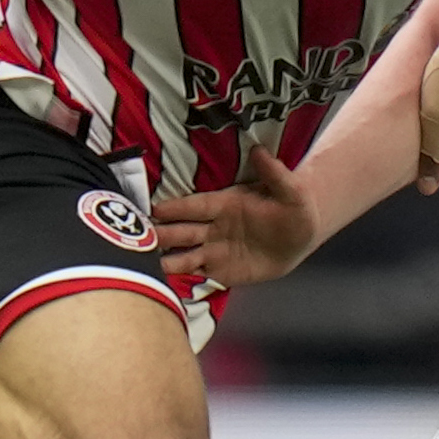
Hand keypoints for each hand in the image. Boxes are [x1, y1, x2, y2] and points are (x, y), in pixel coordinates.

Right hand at [151, 145, 320, 285]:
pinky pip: (198, 276)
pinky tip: (164, 287)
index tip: (153, 209)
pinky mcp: (222, 271)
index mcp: (225, 205)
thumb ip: (274, 174)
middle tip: (138, 239)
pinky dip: (182, 281)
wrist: (301, 236)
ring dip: (166, 260)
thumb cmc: (294, 209)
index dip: (175, 208)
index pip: (194, 207)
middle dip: (160, 235)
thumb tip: (260, 151)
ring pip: (184, 256)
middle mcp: (214, 228)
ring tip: (146, 267)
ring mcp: (215, 250)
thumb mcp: (290, 191)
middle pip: (181, 232)